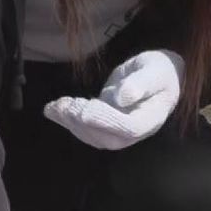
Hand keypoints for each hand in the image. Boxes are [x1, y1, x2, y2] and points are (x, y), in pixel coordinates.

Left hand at [44, 50, 184, 150]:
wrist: (157, 75)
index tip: (87, 108)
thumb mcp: (154, 71)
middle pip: (108, 139)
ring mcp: (119, 131)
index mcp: (151, 119)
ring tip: (57, 105)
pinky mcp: (105, 124)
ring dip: (72, 123)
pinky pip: (86, 128)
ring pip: (93, 137)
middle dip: (84, 125)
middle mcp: (135, 131)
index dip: (107, 121)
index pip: (129, 127)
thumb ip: (140, 84)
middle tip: (67, 105)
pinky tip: (51, 109)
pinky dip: (66, 120)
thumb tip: (122, 98)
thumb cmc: (159, 71)